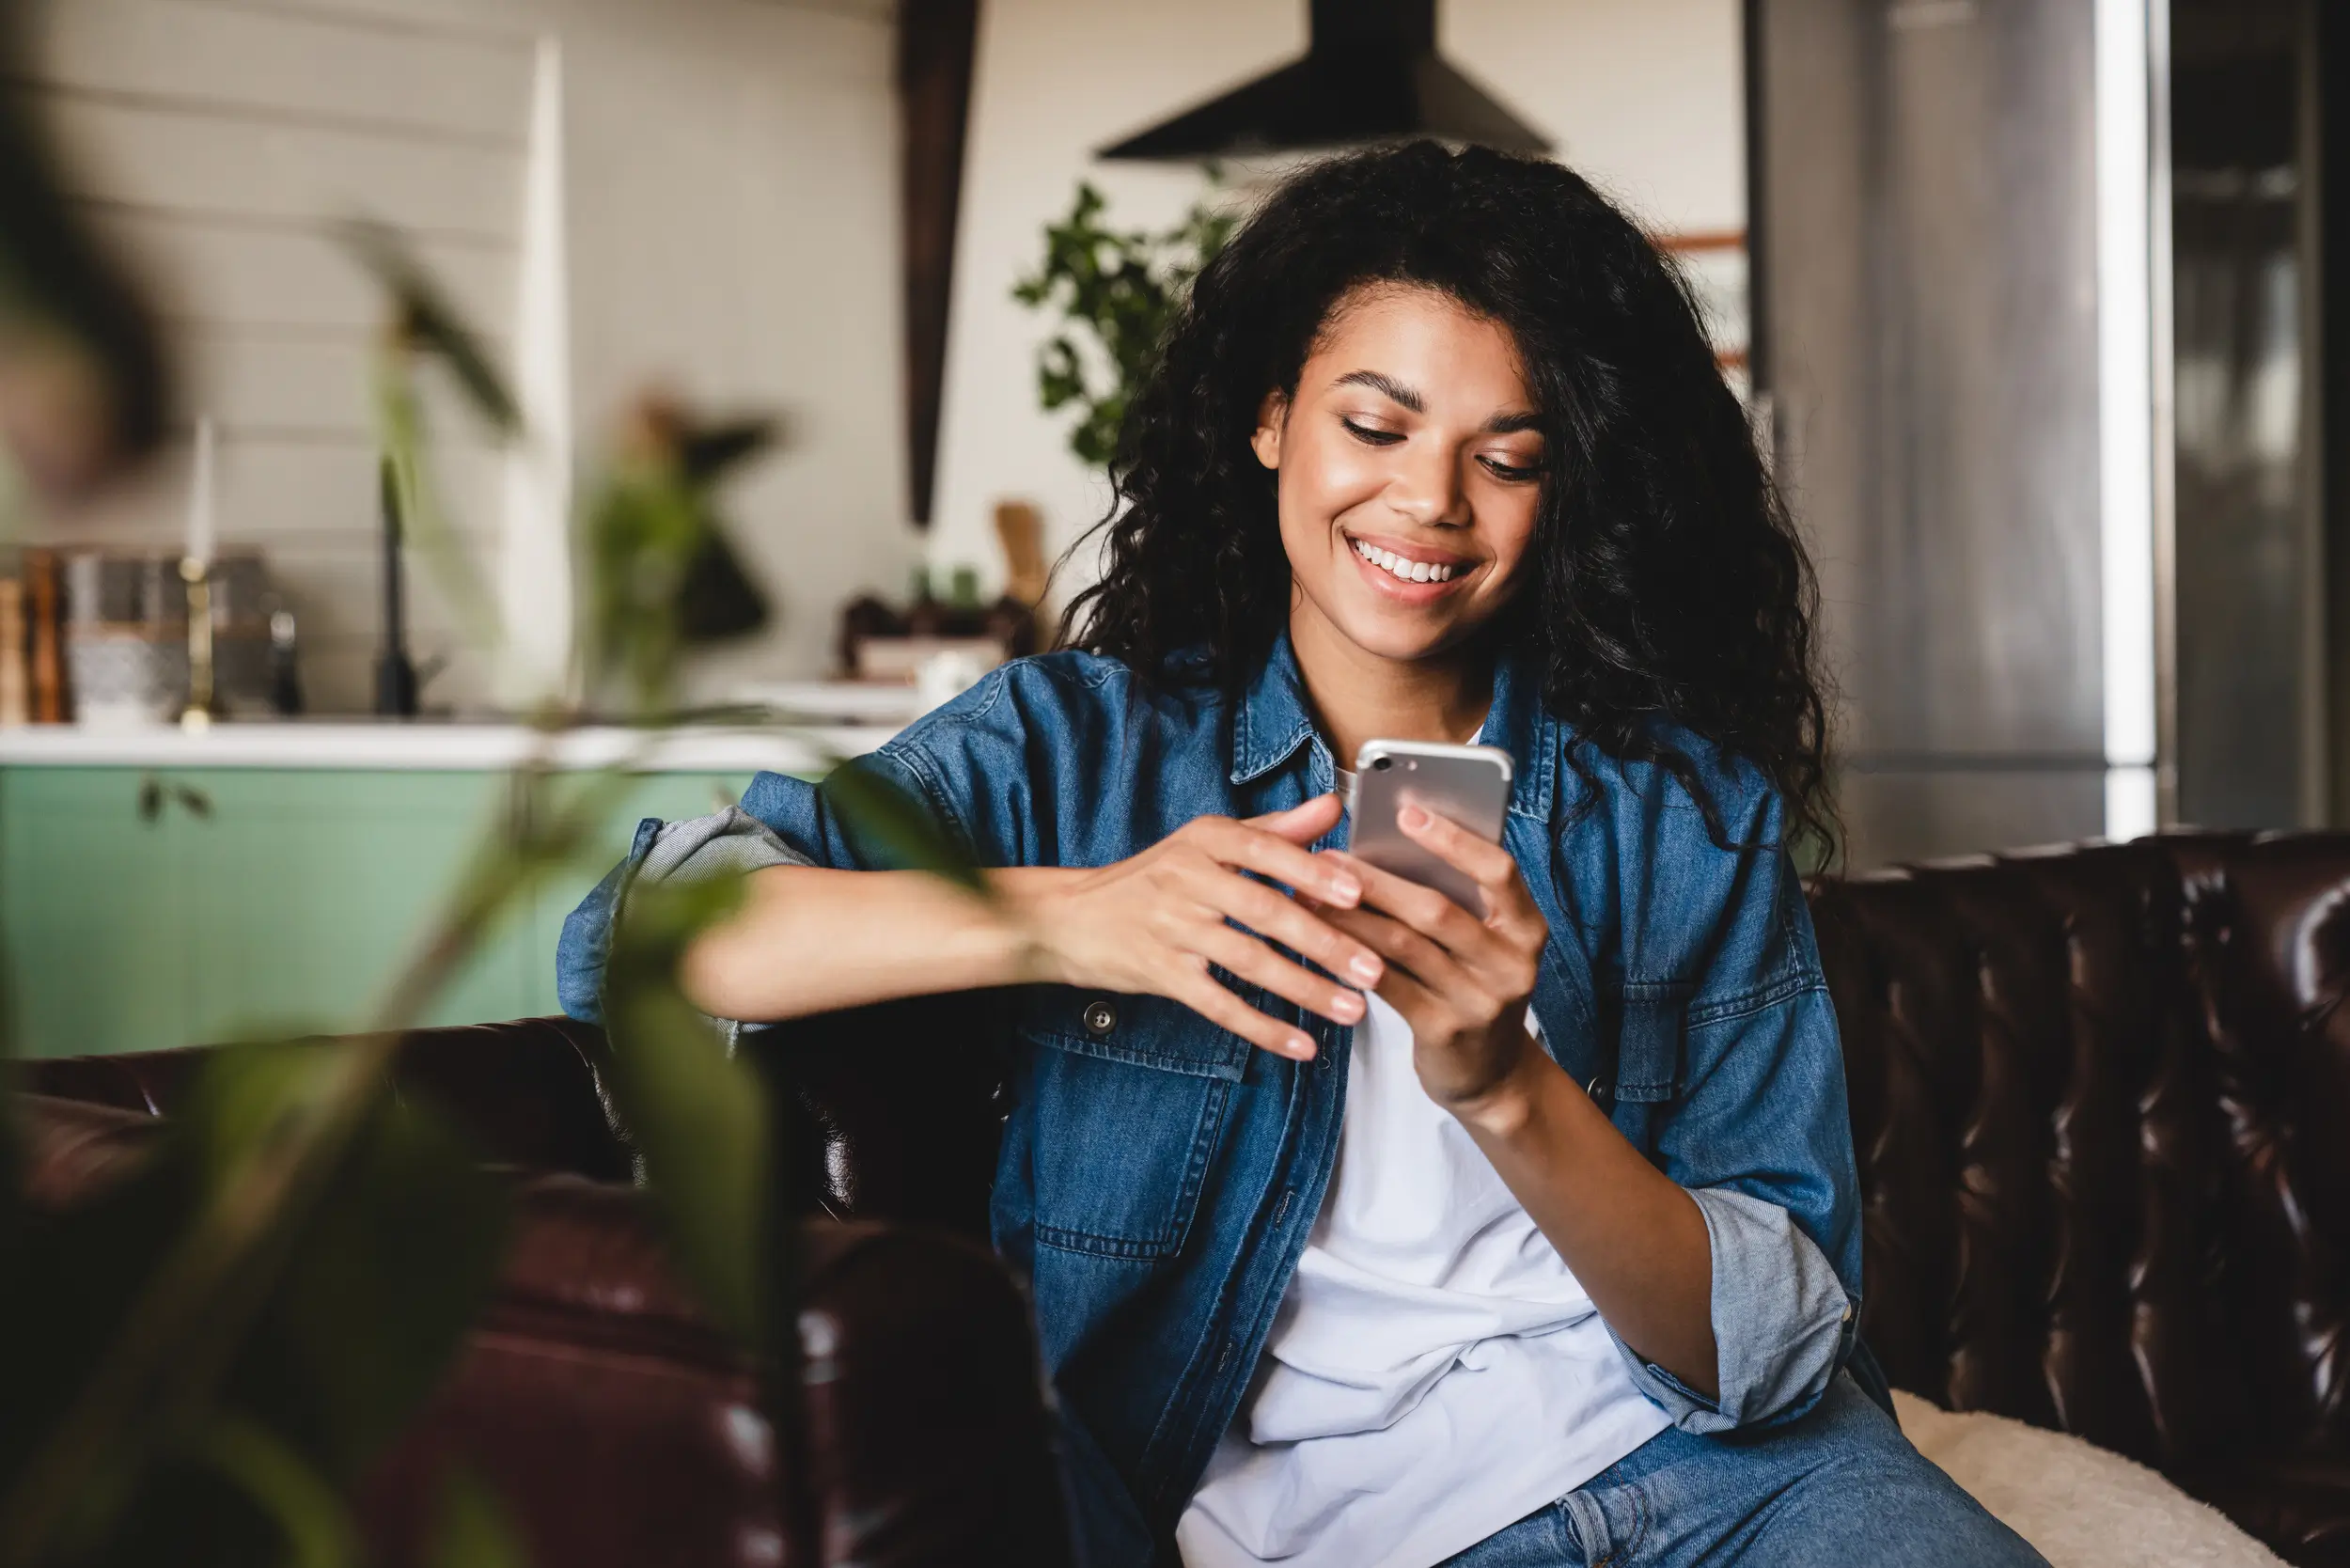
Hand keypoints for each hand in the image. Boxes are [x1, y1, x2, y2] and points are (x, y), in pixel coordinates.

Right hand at [1015, 794, 1383, 1060]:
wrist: (1071, 918)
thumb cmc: (1154, 878)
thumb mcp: (1208, 843)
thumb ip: (1275, 829)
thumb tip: (1334, 805)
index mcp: (1205, 838)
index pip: (1265, 851)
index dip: (1312, 873)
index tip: (1357, 894)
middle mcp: (1186, 878)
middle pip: (1264, 910)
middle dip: (1324, 942)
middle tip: (1372, 967)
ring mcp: (1171, 927)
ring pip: (1247, 960)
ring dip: (1304, 988)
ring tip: (1350, 1009)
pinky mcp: (1160, 972)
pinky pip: (1218, 1004)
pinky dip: (1262, 1027)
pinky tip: (1300, 1045)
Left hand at [1309, 803, 1549, 1115]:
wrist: (1491, 1074)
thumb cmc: (1474, 985)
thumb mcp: (1485, 942)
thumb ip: (1456, 898)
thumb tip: (1388, 841)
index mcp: (1527, 928)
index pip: (1499, 871)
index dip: (1454, 840)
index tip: (1408, 812)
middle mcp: (1511, 964)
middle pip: (1437, 909)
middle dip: (1375, 880)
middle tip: (1327, 858)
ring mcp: (1480, 1001)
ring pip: (1403, 945)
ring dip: (1351, 916)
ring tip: (1309, 894)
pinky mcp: (1444, 1031)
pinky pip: (1387, 985)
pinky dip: (1351, 957)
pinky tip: (1321, 939)